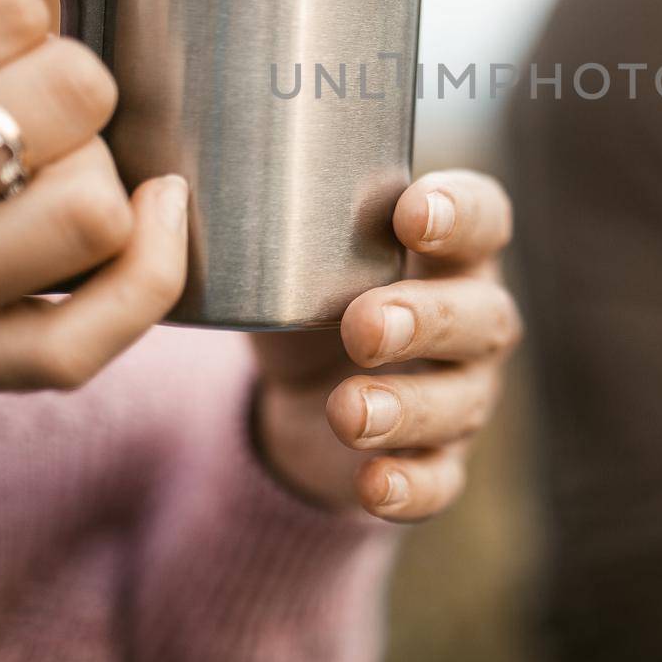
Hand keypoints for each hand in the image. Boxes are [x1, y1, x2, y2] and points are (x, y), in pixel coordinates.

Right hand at [0, 0, 187, 501]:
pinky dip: (149, 272)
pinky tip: (153, 214)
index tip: (4, 21)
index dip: (19, 0)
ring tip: (55, 170)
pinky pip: (91, 336)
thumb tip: (40, 6)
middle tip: (33, 95)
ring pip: (93, 208)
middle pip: (68, 96)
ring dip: (99, 174)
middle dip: (70, 77)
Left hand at [248, 170, 519, 520]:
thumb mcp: (296, 249)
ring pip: (462, 402)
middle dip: (427, 320)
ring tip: (347, 411)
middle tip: (362, 325)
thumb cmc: (311, 291)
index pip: (484, 216)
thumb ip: (278, 213)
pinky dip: (411, 486)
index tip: (410, 213)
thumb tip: (176, 175)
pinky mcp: (438, 461)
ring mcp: (463, 393)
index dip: (459, 213)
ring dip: (408, 407)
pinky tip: (373, 483)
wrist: (307, 391)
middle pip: (481, 314)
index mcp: (450, 247)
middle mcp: (472, 317)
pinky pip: (442, 481)